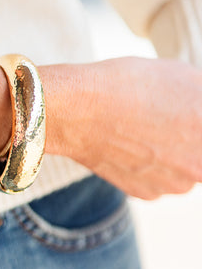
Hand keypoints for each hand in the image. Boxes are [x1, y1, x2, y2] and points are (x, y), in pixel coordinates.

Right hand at [42, 57, 201, 199]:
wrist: (80, 110)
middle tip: (166, 117)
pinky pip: (159, 178)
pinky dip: (150, 164)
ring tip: (146, 127)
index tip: (184, 112)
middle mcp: (198, 167)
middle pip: (199, 153)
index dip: (194, 117)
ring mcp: (174, 184)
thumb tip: (200, 104)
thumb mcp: (185, 75)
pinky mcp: (148, 193)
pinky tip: (132, 143)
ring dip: (174, 152)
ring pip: (185, 168)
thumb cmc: (129, 86)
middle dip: (190, 137)